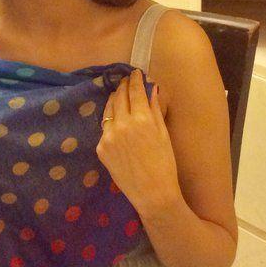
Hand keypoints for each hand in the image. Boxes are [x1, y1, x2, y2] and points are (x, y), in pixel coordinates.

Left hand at [96, 69, 181, 218]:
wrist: (153, 193)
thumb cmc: (164, 164)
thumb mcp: (163, 134)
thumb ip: (154, 109)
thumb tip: (152, 88)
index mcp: (141, 119)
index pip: (134, 91)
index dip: (135, 79)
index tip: (135, 73)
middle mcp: (121, 124)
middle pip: (119, 97)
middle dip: (123, 87)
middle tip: (126, 81)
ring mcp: (108, 136)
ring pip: (108, 110)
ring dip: (114, 100)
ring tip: (120, 96)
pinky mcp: (101, 148)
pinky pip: (105, 128)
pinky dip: (111, 121)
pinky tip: (117, 121)